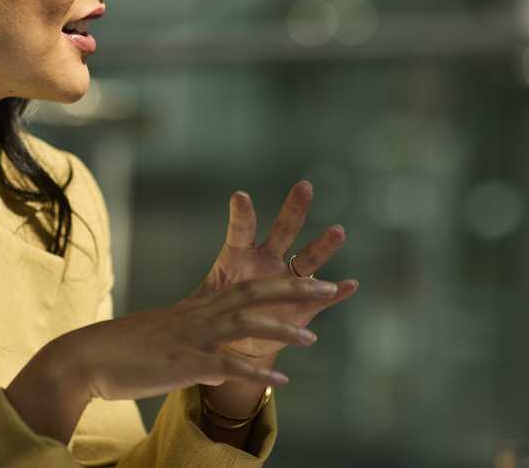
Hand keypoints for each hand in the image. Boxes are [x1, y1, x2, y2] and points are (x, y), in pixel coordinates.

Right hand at [6, 276, 338, 442]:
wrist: (86, 358)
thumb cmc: (122, 352)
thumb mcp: (164, 342)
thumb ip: (192, 345)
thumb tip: (214, 364)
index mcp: (195, 310)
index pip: (245, 288)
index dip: (280, 282)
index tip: (311, 279)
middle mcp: (197, 317)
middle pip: (252, 295)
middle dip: (292, 290)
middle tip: (328, 287)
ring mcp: (191, 338)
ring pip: (243, 324)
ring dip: (280, 329)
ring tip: (313, 337)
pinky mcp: (183, 363)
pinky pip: (225, 364)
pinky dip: (254, 370)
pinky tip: (281, 379)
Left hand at [192, 182, 357, 427]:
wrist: (237, 342)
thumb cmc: (215, 316)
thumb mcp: (202, 307)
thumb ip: (195, 303)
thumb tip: (175, 309)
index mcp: (239, 257)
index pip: (241, 231)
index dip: (241, 215)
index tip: (240, 196)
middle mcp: (268, 261)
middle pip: (283, 230)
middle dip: (293, 209)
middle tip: (304, 186)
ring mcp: (289, 280)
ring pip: (309, 257)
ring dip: (324, 246)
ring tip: (338, 230)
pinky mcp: (305, 304)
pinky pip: (325, 296)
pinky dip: (338, 292)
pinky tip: (352, 284)